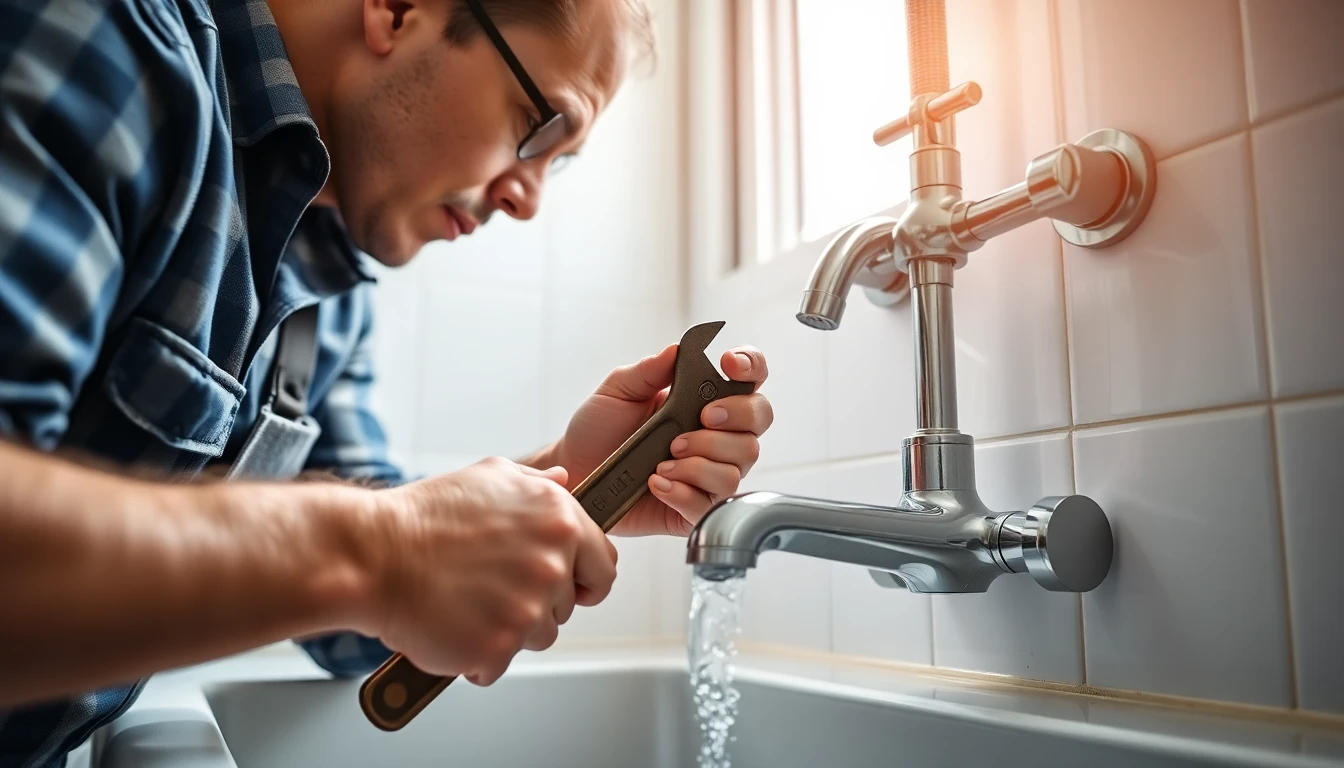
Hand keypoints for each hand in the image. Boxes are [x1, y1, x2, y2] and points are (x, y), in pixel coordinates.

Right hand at [365, 458, 616, 685]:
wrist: (372, 555)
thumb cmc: (423, 518)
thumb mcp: (489, 476)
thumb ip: (537, 483)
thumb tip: (564, 482)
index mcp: (559, 521)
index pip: (603, 566)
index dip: (584, 578)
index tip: (569, 584)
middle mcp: (551, 564)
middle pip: (567, 606)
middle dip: (536, 602)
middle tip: (493, 588)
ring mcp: (527, 609)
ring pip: (537, 637)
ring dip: (507, 629)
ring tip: (468, 603)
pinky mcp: (498, 647)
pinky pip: (499, 665)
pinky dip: (475, 655)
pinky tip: (452, 625)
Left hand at [553, 344, 772, 536]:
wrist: (575, 471)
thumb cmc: (597, 430)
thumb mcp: (618, 390)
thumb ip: (649, 369)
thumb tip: (677, 349)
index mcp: (704, 400)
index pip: (750, 379)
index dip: (751, 366)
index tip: (728, 365)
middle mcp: (717, 436)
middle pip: (759, 420)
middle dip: (733, 416)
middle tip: (699, 419)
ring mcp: (709, 474)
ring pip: (738, 466)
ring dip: (700, 461)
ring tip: (663, 460)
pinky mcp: (695, 509)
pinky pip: (711, 503)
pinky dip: (682, 491)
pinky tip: (656, 482)